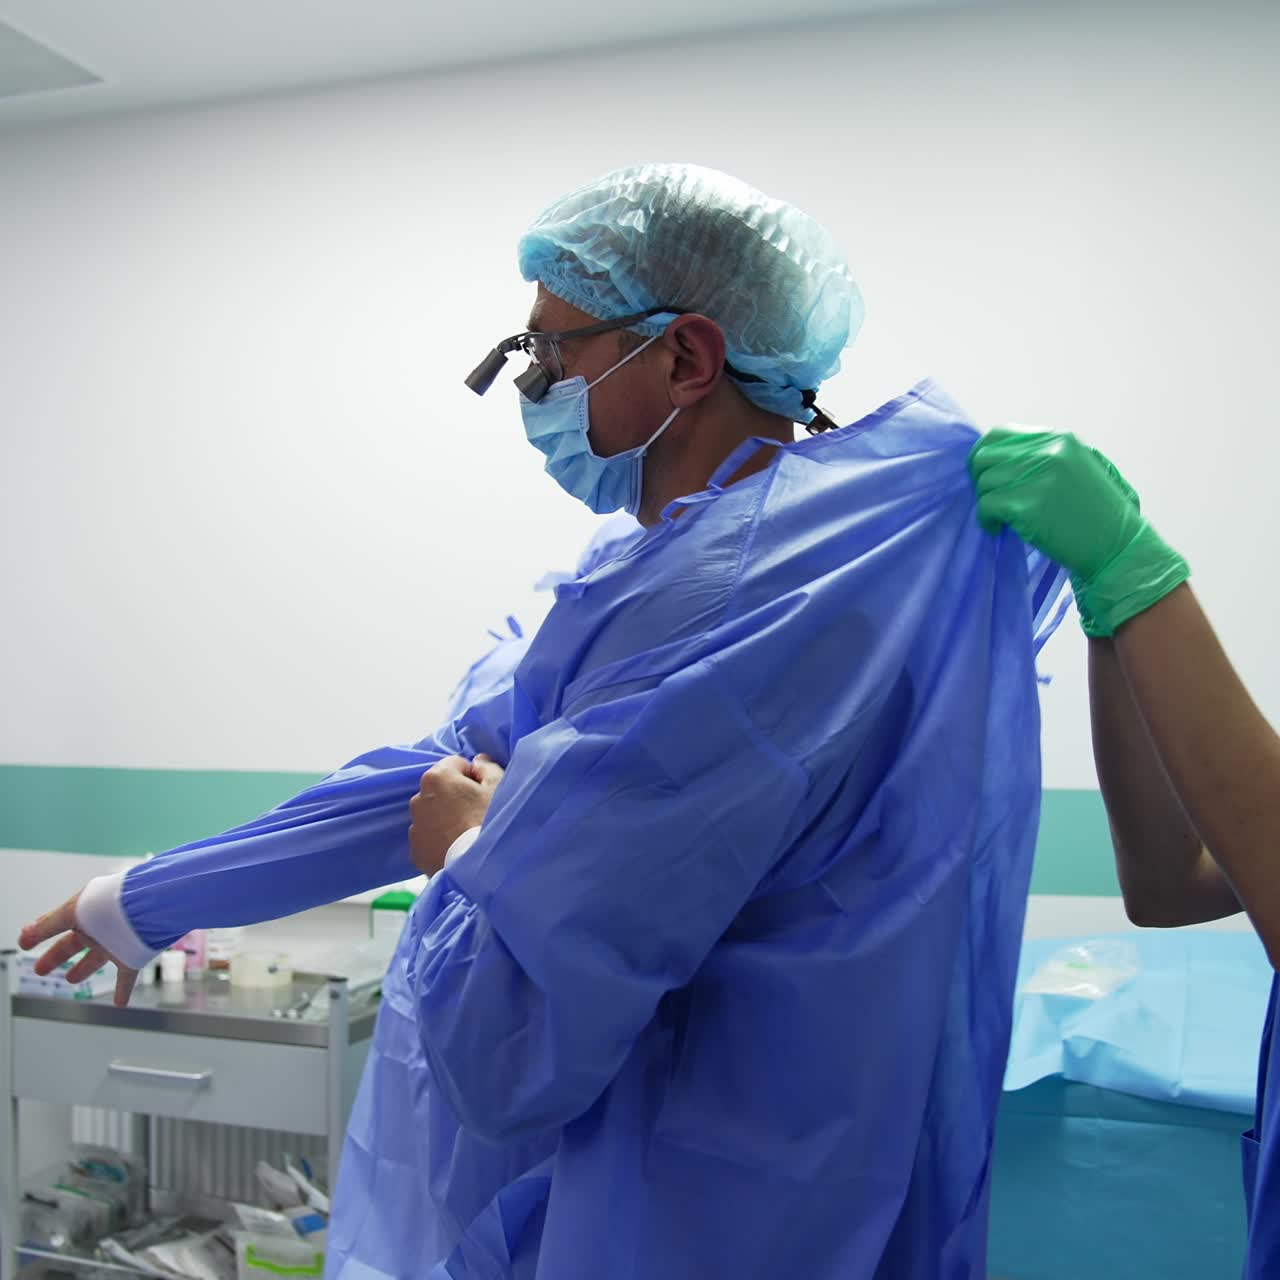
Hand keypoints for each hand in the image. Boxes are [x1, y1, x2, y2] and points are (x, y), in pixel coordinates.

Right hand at [19, 893, 139, 1006]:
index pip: (57, 925)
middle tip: (41, 969)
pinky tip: (120, 1003)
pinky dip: (123, 990)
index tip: (25, 943)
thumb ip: (48, 925)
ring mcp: (117, 942)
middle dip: (56, 956)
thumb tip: (25, 934)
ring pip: (97, 959)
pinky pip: (127, 977)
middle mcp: (100, 928)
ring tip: (72, 979)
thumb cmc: (113, 902)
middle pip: (73, 945)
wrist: (150, 905)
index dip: (39, 933)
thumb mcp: (73, 911)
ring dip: (84, 969)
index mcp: (85, 914)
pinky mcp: (133, 956)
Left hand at [408, 754, 505, 876]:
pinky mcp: (415, 851)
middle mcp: (418, 798)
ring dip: (445, 817)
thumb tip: (478, 761)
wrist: (479, 868)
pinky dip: (439, 839)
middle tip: (476, 813)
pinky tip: (456, 848)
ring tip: (466, 833)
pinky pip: (429, 838)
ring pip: (432, 814)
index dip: (472, 776)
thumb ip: (487, 767)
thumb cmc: (489, 821)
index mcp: (437, 777)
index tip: (483, 792)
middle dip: (455, 796)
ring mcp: (414, 826)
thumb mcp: (498, 786)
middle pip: (440, 790)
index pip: (455, 764)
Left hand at [969, 427, 1188, 636]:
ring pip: (984, 482)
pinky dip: (986, 520)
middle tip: (990, 499)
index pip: (1000, 434)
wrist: (1117, 547)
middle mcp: (1049, 451)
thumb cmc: (1096, 514)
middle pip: (985, 456)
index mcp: (1059, 439)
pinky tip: (998, 528)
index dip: (985, 454)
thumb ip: (1042, 455)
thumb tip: (996, 455)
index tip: (983, 474)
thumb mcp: (1077, 468)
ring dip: (985, 502)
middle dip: (979, 479)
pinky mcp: (1029, 505)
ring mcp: (1038, 477)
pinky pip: (986, 505)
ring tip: (1000, 518)